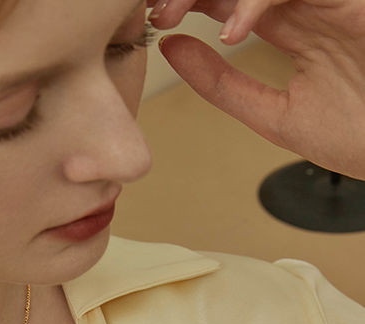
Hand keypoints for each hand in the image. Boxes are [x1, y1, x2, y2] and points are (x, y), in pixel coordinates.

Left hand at [148, 0, 364, 178]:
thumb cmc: (361, 136)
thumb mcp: (275, 115)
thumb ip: (225, 85)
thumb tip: (175, 51)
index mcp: (298, 24)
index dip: (192, 0)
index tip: (153, 21)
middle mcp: (315, 2)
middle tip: (156, 10)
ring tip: (175, 13)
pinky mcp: (355, 2)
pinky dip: (259, 0)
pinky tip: (233, 33)